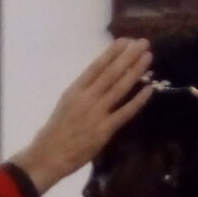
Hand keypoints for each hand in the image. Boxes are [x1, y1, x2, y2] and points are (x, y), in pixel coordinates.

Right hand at [8, 40, 153, 195]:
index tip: (126, 40)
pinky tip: (149, 89)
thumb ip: (82, 92)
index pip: (96, 66)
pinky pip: (125, 112)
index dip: (112, 52)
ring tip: (148, 58)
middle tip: (143, 42)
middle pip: (111, 72)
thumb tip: (99, 80)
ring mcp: (97, 113)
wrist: (48, 156)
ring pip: (120, 87)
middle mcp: (87, 97)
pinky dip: (138, 100)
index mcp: (75, 90)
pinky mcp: (105, 129)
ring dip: (135, 71)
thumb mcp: (66, 104)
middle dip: (128, 56)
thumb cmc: (55, 131)